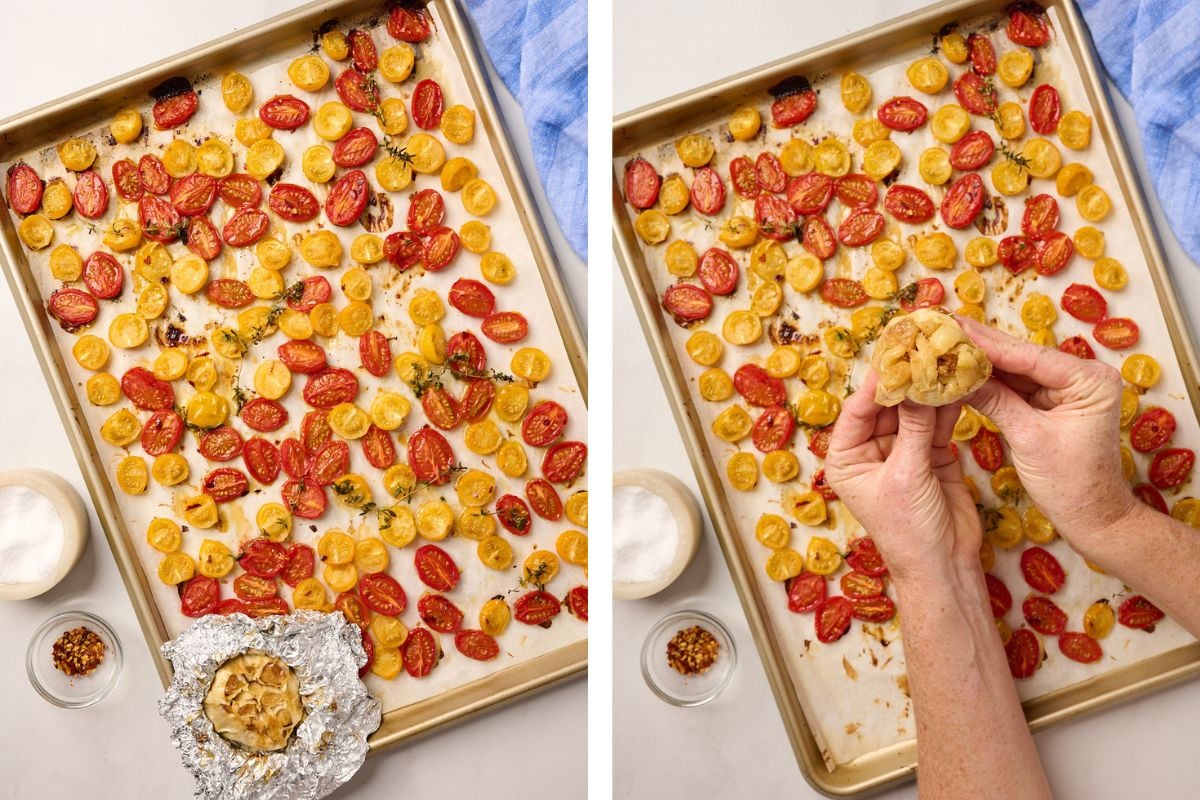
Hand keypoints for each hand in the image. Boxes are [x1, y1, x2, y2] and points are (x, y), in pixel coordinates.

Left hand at [824, 371, 983, 583]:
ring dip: (929, 389)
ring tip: (945, 359)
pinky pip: (936, 423)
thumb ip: (912, 428)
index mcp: (847, 458)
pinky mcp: (931, 454)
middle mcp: (871, 450)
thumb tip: (916, 382)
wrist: (944, 565)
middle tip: (923, 349)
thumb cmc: (908, 530)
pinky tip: (959, 382)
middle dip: (906, 381)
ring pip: (913, 411)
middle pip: (886, 405)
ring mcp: (902, 450)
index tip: (895, 354)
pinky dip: (948, 405)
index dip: (876, 383)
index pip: (858, 410)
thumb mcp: (906, 475)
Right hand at [958, 317, 1134, 559]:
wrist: (1092, 517)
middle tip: (942, 326)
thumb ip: (996, 400)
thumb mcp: (1028, 438)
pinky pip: (1016, 386)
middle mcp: (1083, 376)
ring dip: (981, 362)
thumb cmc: (1069, 483)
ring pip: (1016, 370)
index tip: (953, 327)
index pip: (1029, 356)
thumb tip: (956, 374)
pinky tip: (962, 370)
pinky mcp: (1053, 402)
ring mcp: (1068, 388)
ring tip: (945, 344)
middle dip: (982, 347)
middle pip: (1022, 357)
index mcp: (1090, 380)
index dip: (988, 344)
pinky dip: (990, 382)